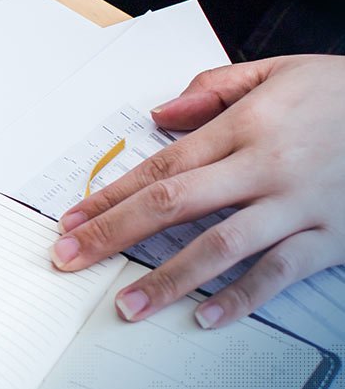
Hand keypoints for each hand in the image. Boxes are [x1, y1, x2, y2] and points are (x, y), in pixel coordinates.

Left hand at [51, 55, 344, 327]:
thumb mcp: (279, 71)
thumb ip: (213, 89)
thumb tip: (159, 115)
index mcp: (245, 127)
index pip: (159, 166)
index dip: (110, 196)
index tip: (71, 220)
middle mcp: (265, 167)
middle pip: (173, 204)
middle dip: (114, 234)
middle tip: (70, 259)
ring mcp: (299, 205)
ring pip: (221, 246)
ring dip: (168, 279)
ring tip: (127, 305)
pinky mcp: (333, 237)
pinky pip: (280, 272)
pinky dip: (243, 297)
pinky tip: (208, 317)